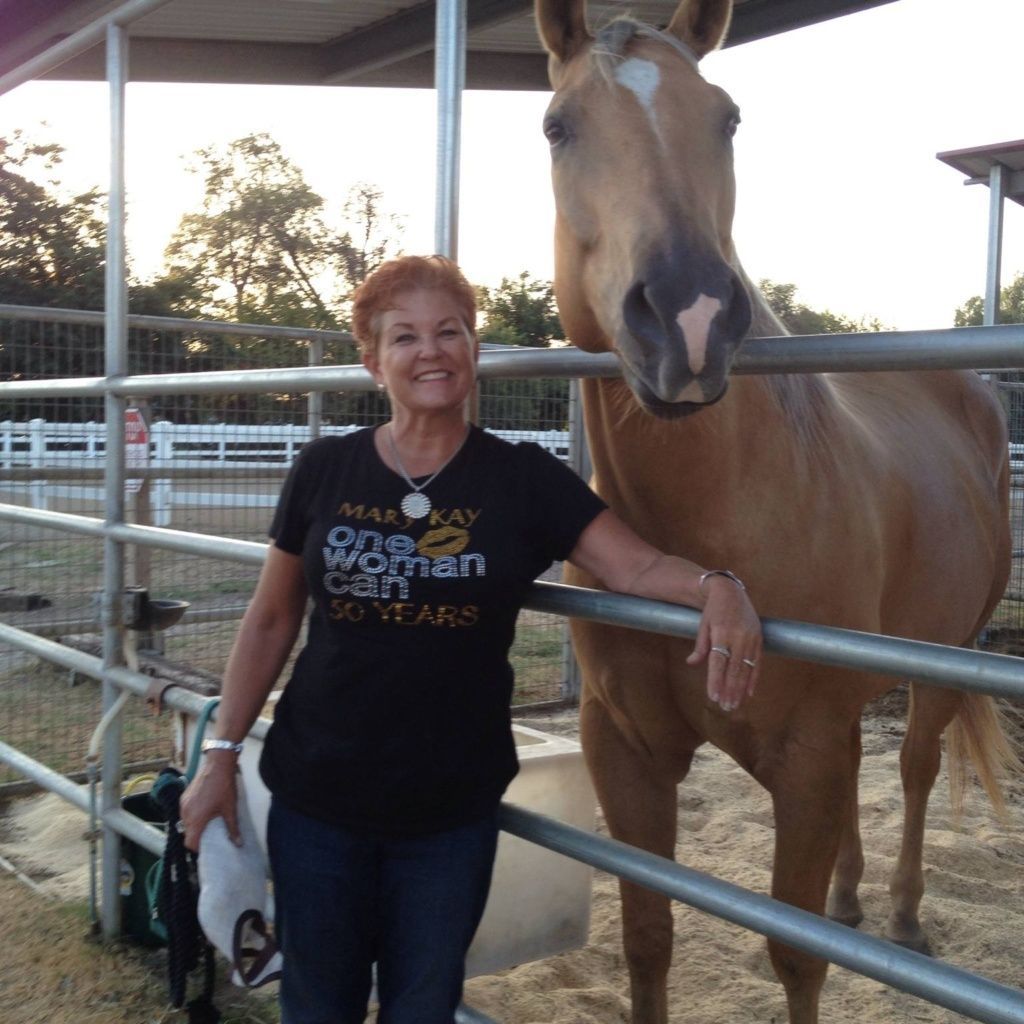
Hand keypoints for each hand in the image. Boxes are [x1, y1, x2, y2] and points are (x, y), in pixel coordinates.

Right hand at [179, 755, 240, 851]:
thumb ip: (232, 828)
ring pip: (185, 823)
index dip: (198, 848)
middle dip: (196, 838)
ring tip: (207, 824)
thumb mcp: (230, 809)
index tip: (208, 848)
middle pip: (187, 834)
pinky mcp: (184, 796)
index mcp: (196, 819)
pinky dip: (192, 816)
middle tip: (209, 837)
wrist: (217, 764)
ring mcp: (183, 804)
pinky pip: (185, 812)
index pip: (190, 843)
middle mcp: (185, 813)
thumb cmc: (224, 787)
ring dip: (194, 826)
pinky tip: (203, 812)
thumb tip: (238, 844)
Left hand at [686, 576, 761, 710]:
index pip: (718, 662)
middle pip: (734, 669)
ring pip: (746, 669)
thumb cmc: (713, 610)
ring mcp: (750, 638)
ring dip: (741, 689)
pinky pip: (757, 662)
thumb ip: (700, 646)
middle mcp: (737, 636)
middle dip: (729, 690)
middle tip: (725, 707)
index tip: (713, 697)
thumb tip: (691, 663)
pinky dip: (754, 679)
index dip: (716, 680)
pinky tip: (749, 693)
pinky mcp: (759, 639)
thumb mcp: (702, 625)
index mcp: (721, 633)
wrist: (731, 592)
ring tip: (735, 704)